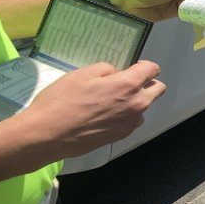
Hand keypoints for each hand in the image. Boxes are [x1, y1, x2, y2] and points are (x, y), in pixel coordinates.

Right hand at [12, 61, 165, 159]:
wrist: (47, 135)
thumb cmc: (62, 100)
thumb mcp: (83, 73)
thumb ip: (108, 70)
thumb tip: (117, 75)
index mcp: (128, 86)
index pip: (153, 69)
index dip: (143, 65)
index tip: (130, 67)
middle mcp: (136, 106)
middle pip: (157, 90)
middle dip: (146, 83)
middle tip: (122, 82)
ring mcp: (129, 124)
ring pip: (144, 107)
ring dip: (134, 101)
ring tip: (108, 101)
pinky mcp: (120, 137)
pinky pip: (131, 121)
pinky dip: (124, 115)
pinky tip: (102, 115)